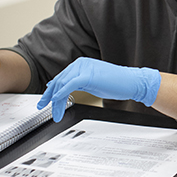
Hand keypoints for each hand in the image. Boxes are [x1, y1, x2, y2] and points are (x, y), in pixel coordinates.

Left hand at [37, 57, 160, 121]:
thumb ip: (77, 84)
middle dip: (49, 97)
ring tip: (55, 112)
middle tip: (43, 108)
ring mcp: (84, 68)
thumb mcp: (92, 83)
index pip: (61, 78)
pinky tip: (57, 100)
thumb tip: (63, 89)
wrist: (132, 82)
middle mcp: (80, 64)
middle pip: (59, 81)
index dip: (51, 90)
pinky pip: (69, 85)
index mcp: (80, 64)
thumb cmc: (116, 83)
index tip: (45, 101)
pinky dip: (61, 93)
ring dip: (55, 100)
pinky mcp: (88, 75)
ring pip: (62, 84)